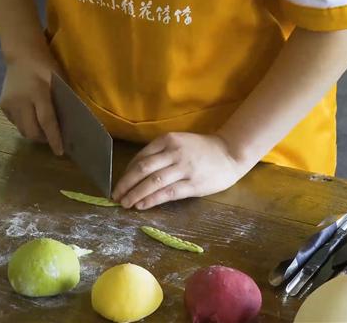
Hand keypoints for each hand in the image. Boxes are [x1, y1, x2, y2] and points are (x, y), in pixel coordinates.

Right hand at [0, 56, 63, 154]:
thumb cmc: (46, 66)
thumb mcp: (59, 81)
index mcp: (37, 92)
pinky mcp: (3, 106)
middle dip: (43, 139)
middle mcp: (20, 101)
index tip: (59, 152)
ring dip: (34, 132)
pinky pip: (16, 123)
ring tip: (42, 127)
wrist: (21, 54)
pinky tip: (31, 116)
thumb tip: (70, 126)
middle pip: (32, 131)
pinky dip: (25, 125)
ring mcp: (9, 104)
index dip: (54, 138)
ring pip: (22, 130)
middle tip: (53, 137)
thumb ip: (62, 102)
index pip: (46, 121)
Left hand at [112, 132, 252, 209]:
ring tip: (125, 203)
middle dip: (125, 184)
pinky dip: (151, 200)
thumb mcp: (179, 143)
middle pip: (142, 169)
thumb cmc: (201, 149)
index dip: (126, 173)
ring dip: (135, 194)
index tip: (120, 184)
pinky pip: (167, 193)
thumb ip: (160, 154)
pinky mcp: (193, 184)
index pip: (140, 157)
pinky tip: (141, 205)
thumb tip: (136, 171)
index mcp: (167, 140)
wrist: (231, 153)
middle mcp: (173, 153)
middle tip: (115, 196)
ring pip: (152, 182)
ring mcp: (184, 168)